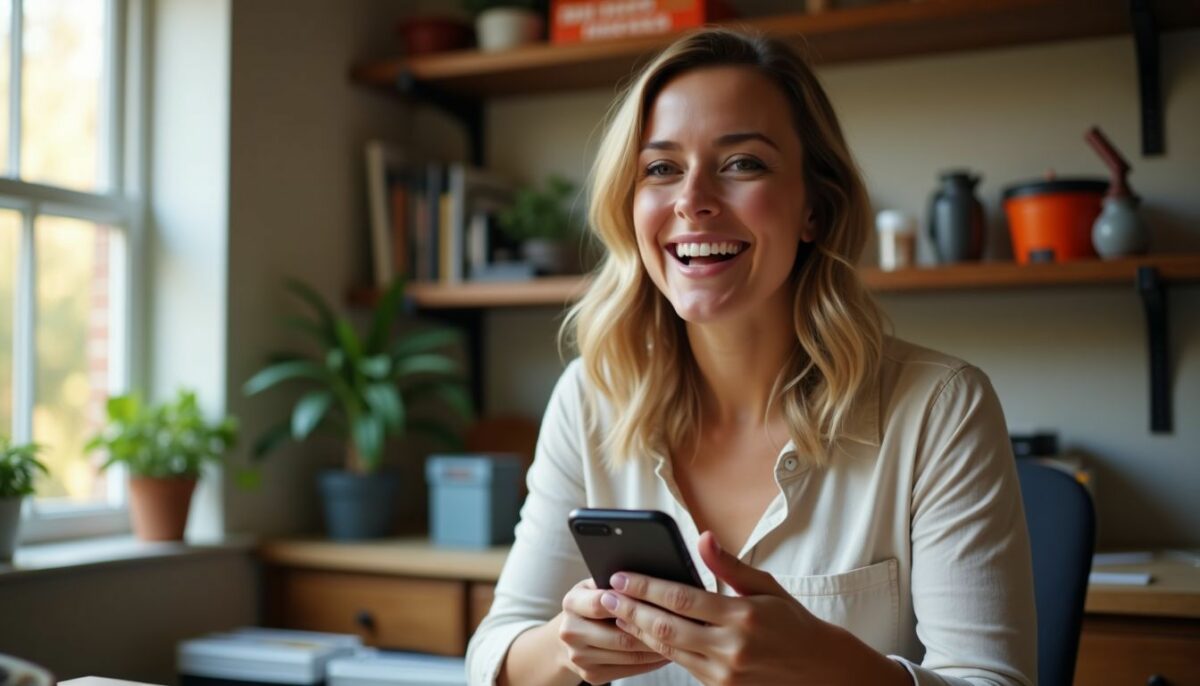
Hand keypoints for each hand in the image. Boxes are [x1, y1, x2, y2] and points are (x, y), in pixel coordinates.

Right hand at [557, 576, 670, 683]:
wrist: (569, 638)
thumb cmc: (591, 604)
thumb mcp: (595, 586)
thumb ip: (614, 581)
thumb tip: (650, 578)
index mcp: (571, 603)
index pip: (603, 603)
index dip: (631, 603)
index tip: (660, 599)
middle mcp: (570, 632)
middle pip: (619, 635)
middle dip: (653, 631)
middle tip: (681, 626)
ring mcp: (580, 658)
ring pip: (628, 655)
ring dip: (658, 649)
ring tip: (681, 639)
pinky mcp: (591, 675)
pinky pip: (629, 670)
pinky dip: (651, 662)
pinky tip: (668, 652)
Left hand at [600, 532, 910, 685]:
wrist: (821, 673)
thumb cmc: (793, 624)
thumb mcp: (767, 589)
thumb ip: (729, 566)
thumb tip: (703, 538)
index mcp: (742, 617)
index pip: (680, 599)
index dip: (645, 586)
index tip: (621, 576)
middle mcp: (731, 649)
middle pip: (665, 627)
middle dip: (630, 610)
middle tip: (606, 595)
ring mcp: (724, 674)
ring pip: (668, 650)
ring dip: (638, 631)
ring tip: (617, 612)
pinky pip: (682, 666)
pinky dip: (660, 649)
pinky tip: (643, 634)